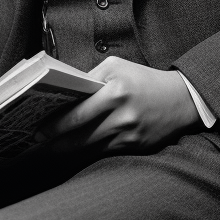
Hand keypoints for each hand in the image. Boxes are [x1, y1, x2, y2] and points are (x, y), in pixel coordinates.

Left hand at [36, 57, 200, 155]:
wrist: (181, 99)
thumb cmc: (143, 79)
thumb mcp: (117, 67)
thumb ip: (90, 77)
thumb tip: (64, 91)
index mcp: (115, 92)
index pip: (78, 113)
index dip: (56, 124)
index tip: (39, 128)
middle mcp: (122, 116)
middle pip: (80, 135)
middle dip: (56, 141)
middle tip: (37, 142)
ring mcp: (129, 135)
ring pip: (91, 148)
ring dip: (68, 151)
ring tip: (49, 149)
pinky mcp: (135, 147)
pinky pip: (105, 152)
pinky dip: (87, 152)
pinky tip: (73, 152)